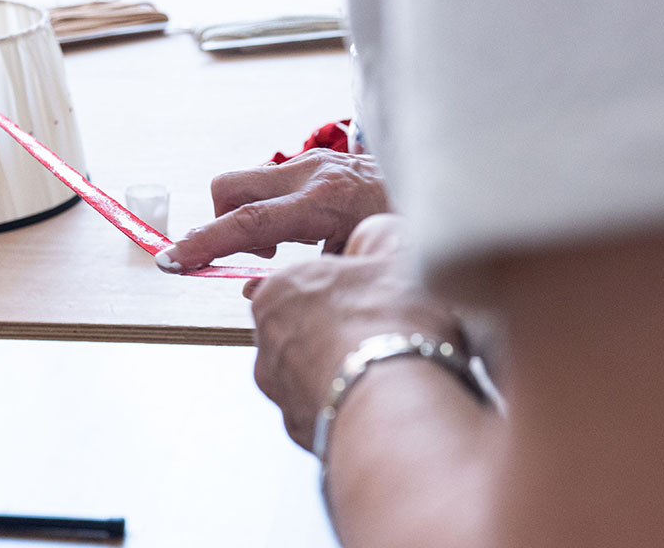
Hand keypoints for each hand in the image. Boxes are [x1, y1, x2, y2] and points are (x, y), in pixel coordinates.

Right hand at [155, 148, 387, 272]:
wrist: (441, 188)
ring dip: (246, 217)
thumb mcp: (355, 265)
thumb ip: (302, 277)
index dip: (205, 243)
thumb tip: (254, 291)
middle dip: (219, 223)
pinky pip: (270, 182)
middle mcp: (313, 172)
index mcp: (324, 201)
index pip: (247, 222)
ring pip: (247, 183)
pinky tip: (294, 230)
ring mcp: (314, 160)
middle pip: (230, 188)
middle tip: (248, 255)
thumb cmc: (407, 233)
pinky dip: (267, 207)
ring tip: (278, 247)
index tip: (173, 259)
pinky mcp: (318, 158)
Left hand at [249, 215, 463, 449]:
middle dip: (339, 328)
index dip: (348, 288)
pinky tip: (380, 397)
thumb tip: (374, 235)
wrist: (395, 404)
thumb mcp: (395, 253)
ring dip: (342, 367)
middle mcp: (267, 339)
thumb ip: (378, 237)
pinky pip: (325, 407)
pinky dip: (348, 402)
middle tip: (384, 330)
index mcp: (280, 289)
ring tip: (387, 368)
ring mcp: (280, 388)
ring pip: (312, 368)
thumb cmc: (391, 323)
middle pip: (306, 325)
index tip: (376, 296)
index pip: (307, 281)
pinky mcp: (300, 428)